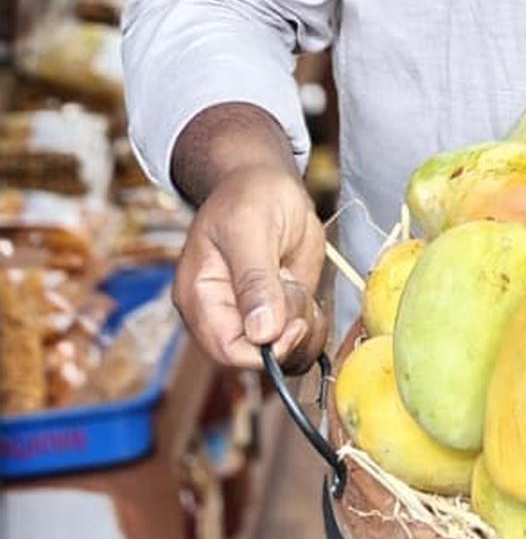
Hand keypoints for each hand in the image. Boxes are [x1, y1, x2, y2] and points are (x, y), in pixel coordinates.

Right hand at [173, 165, 329, 371]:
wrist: (267, 181)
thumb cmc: (250, 194)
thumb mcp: (250, 228)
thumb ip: (255, 280)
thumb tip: (261, 333)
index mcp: (200, 296)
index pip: (226, 349)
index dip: (263, 349)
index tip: (294, 324)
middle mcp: (222, 313)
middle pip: (256, 358)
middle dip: (286, 333)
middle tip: (296, 290)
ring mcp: (251, 315)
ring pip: (284, 353)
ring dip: (302, 323)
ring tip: (293, 280)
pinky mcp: (277, 312)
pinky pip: (300, 340)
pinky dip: (312, 321)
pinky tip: (302, 288)